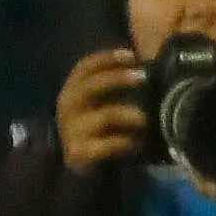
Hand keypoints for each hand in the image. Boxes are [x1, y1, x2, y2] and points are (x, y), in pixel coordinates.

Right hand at [55, 50, 148, 173]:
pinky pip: (108, 144)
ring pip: (106, 116)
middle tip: (143, 77)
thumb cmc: (95, 124)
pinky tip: (136, 143)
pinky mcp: (79, 152)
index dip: (107, 58)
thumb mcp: (99, 100)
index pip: (84, 67)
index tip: (132, 55)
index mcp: (72, 90)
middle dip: (118, 78)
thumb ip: (114, 83)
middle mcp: (68, 107)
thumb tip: (146, 64)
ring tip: (145, 120)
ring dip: (131, 114)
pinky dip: (126, 142)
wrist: (79, 161)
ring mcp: (72, 130)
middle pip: (91, 86)